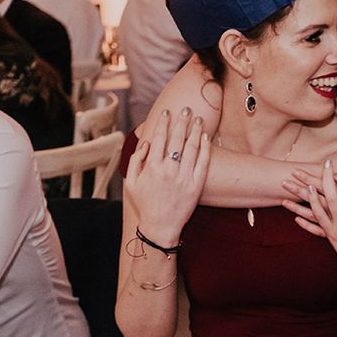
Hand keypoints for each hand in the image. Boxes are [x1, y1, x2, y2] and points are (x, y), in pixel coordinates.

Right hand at [125, 107, 210, 243]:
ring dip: (195, 131)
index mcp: (152, 168)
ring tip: (198, 119)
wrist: (161, 227)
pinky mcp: (196, 185)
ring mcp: (184, 177)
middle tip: (186, 109)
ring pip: (192, 148)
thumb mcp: (131, 183)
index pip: (159, 139)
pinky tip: (206, 137)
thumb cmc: (145, 205)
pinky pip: (203, 163)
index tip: (167, 112)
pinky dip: (205, 148)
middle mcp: (169, 170)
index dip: (163, 124)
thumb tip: (145, 143)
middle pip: (177, 140)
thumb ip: (135, 161)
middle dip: (182, 122)